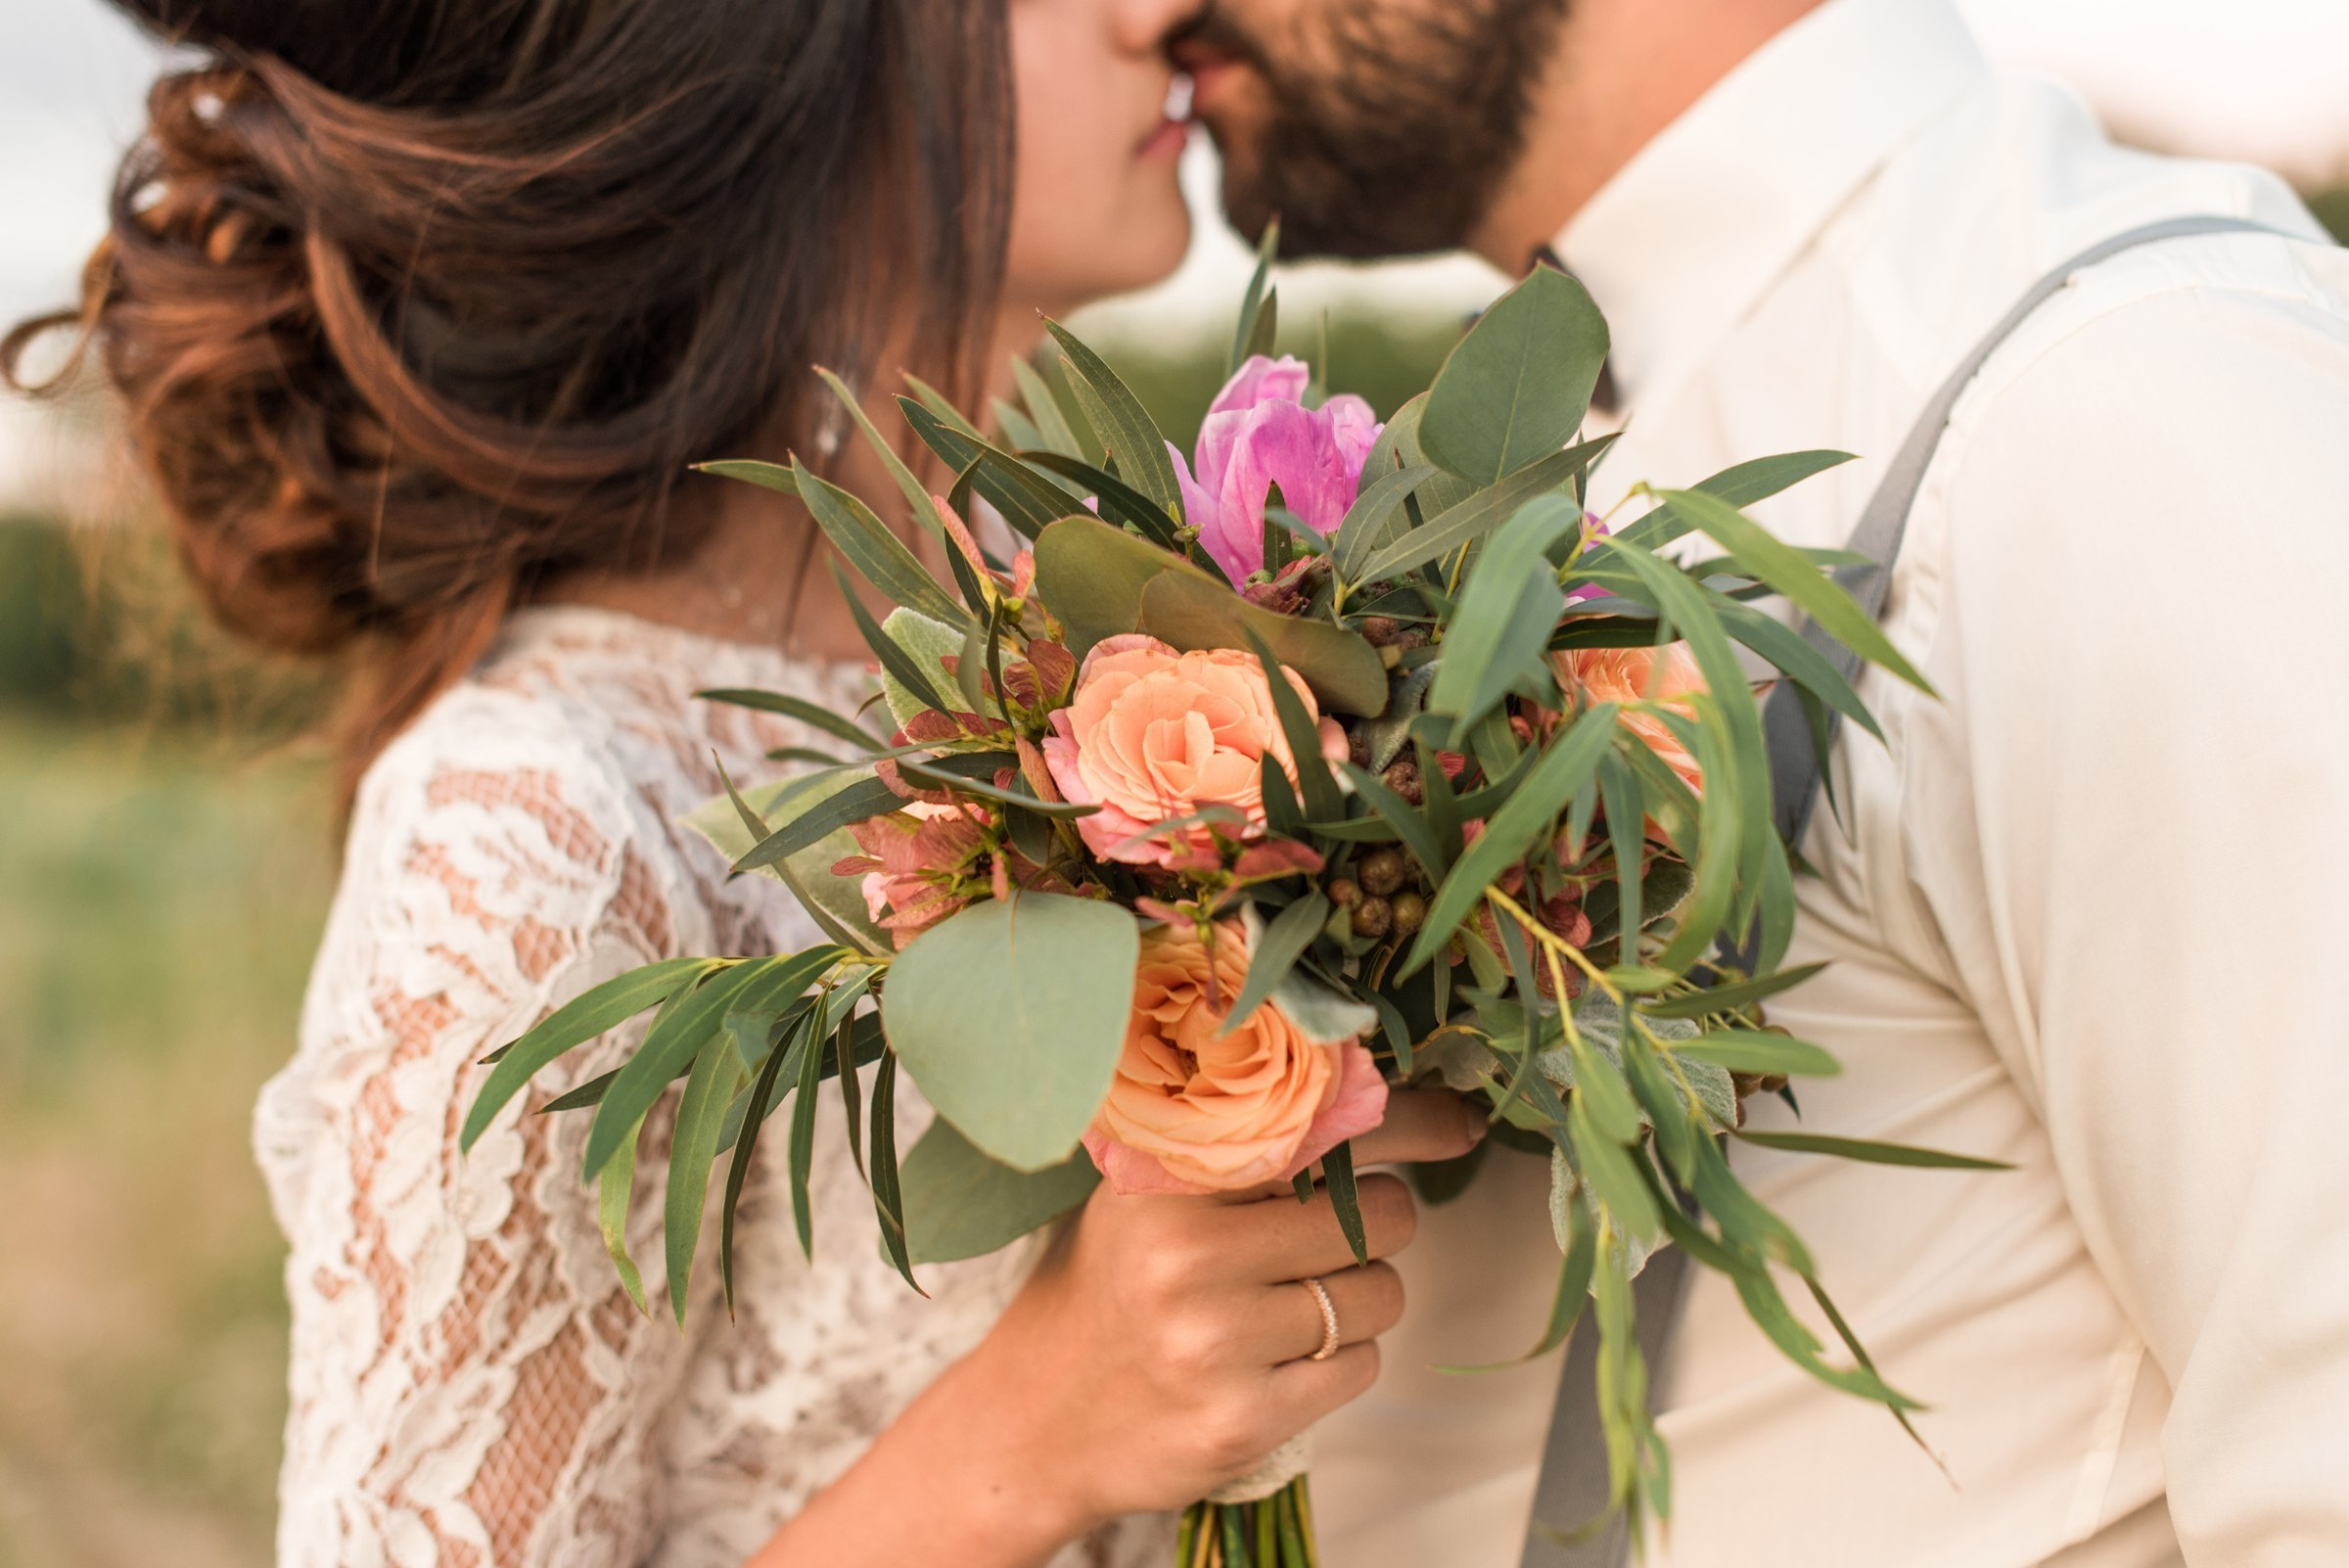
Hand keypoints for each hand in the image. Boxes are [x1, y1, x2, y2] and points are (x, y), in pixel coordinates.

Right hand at [949, 1089, 1485, 1540]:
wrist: (1036, 1420)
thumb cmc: (1113, 1287)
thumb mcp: (1147, 1195)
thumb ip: (1242, 1145)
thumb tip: (1387, 1096)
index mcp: (1169, 1179)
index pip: (1323, 1125)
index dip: (1408, 1119)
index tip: (1459, 1121)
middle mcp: (1188, 1254)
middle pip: (1378, 1216)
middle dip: (1373, 1227)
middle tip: (1317, 1242)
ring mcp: (1215, 1342)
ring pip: (1379, 1295)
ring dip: (1357, 1300)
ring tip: (1284, 1306)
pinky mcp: (1242, 1419)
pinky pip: (1359, 1367)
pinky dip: (1339, 1362)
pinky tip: (1277, 1360)